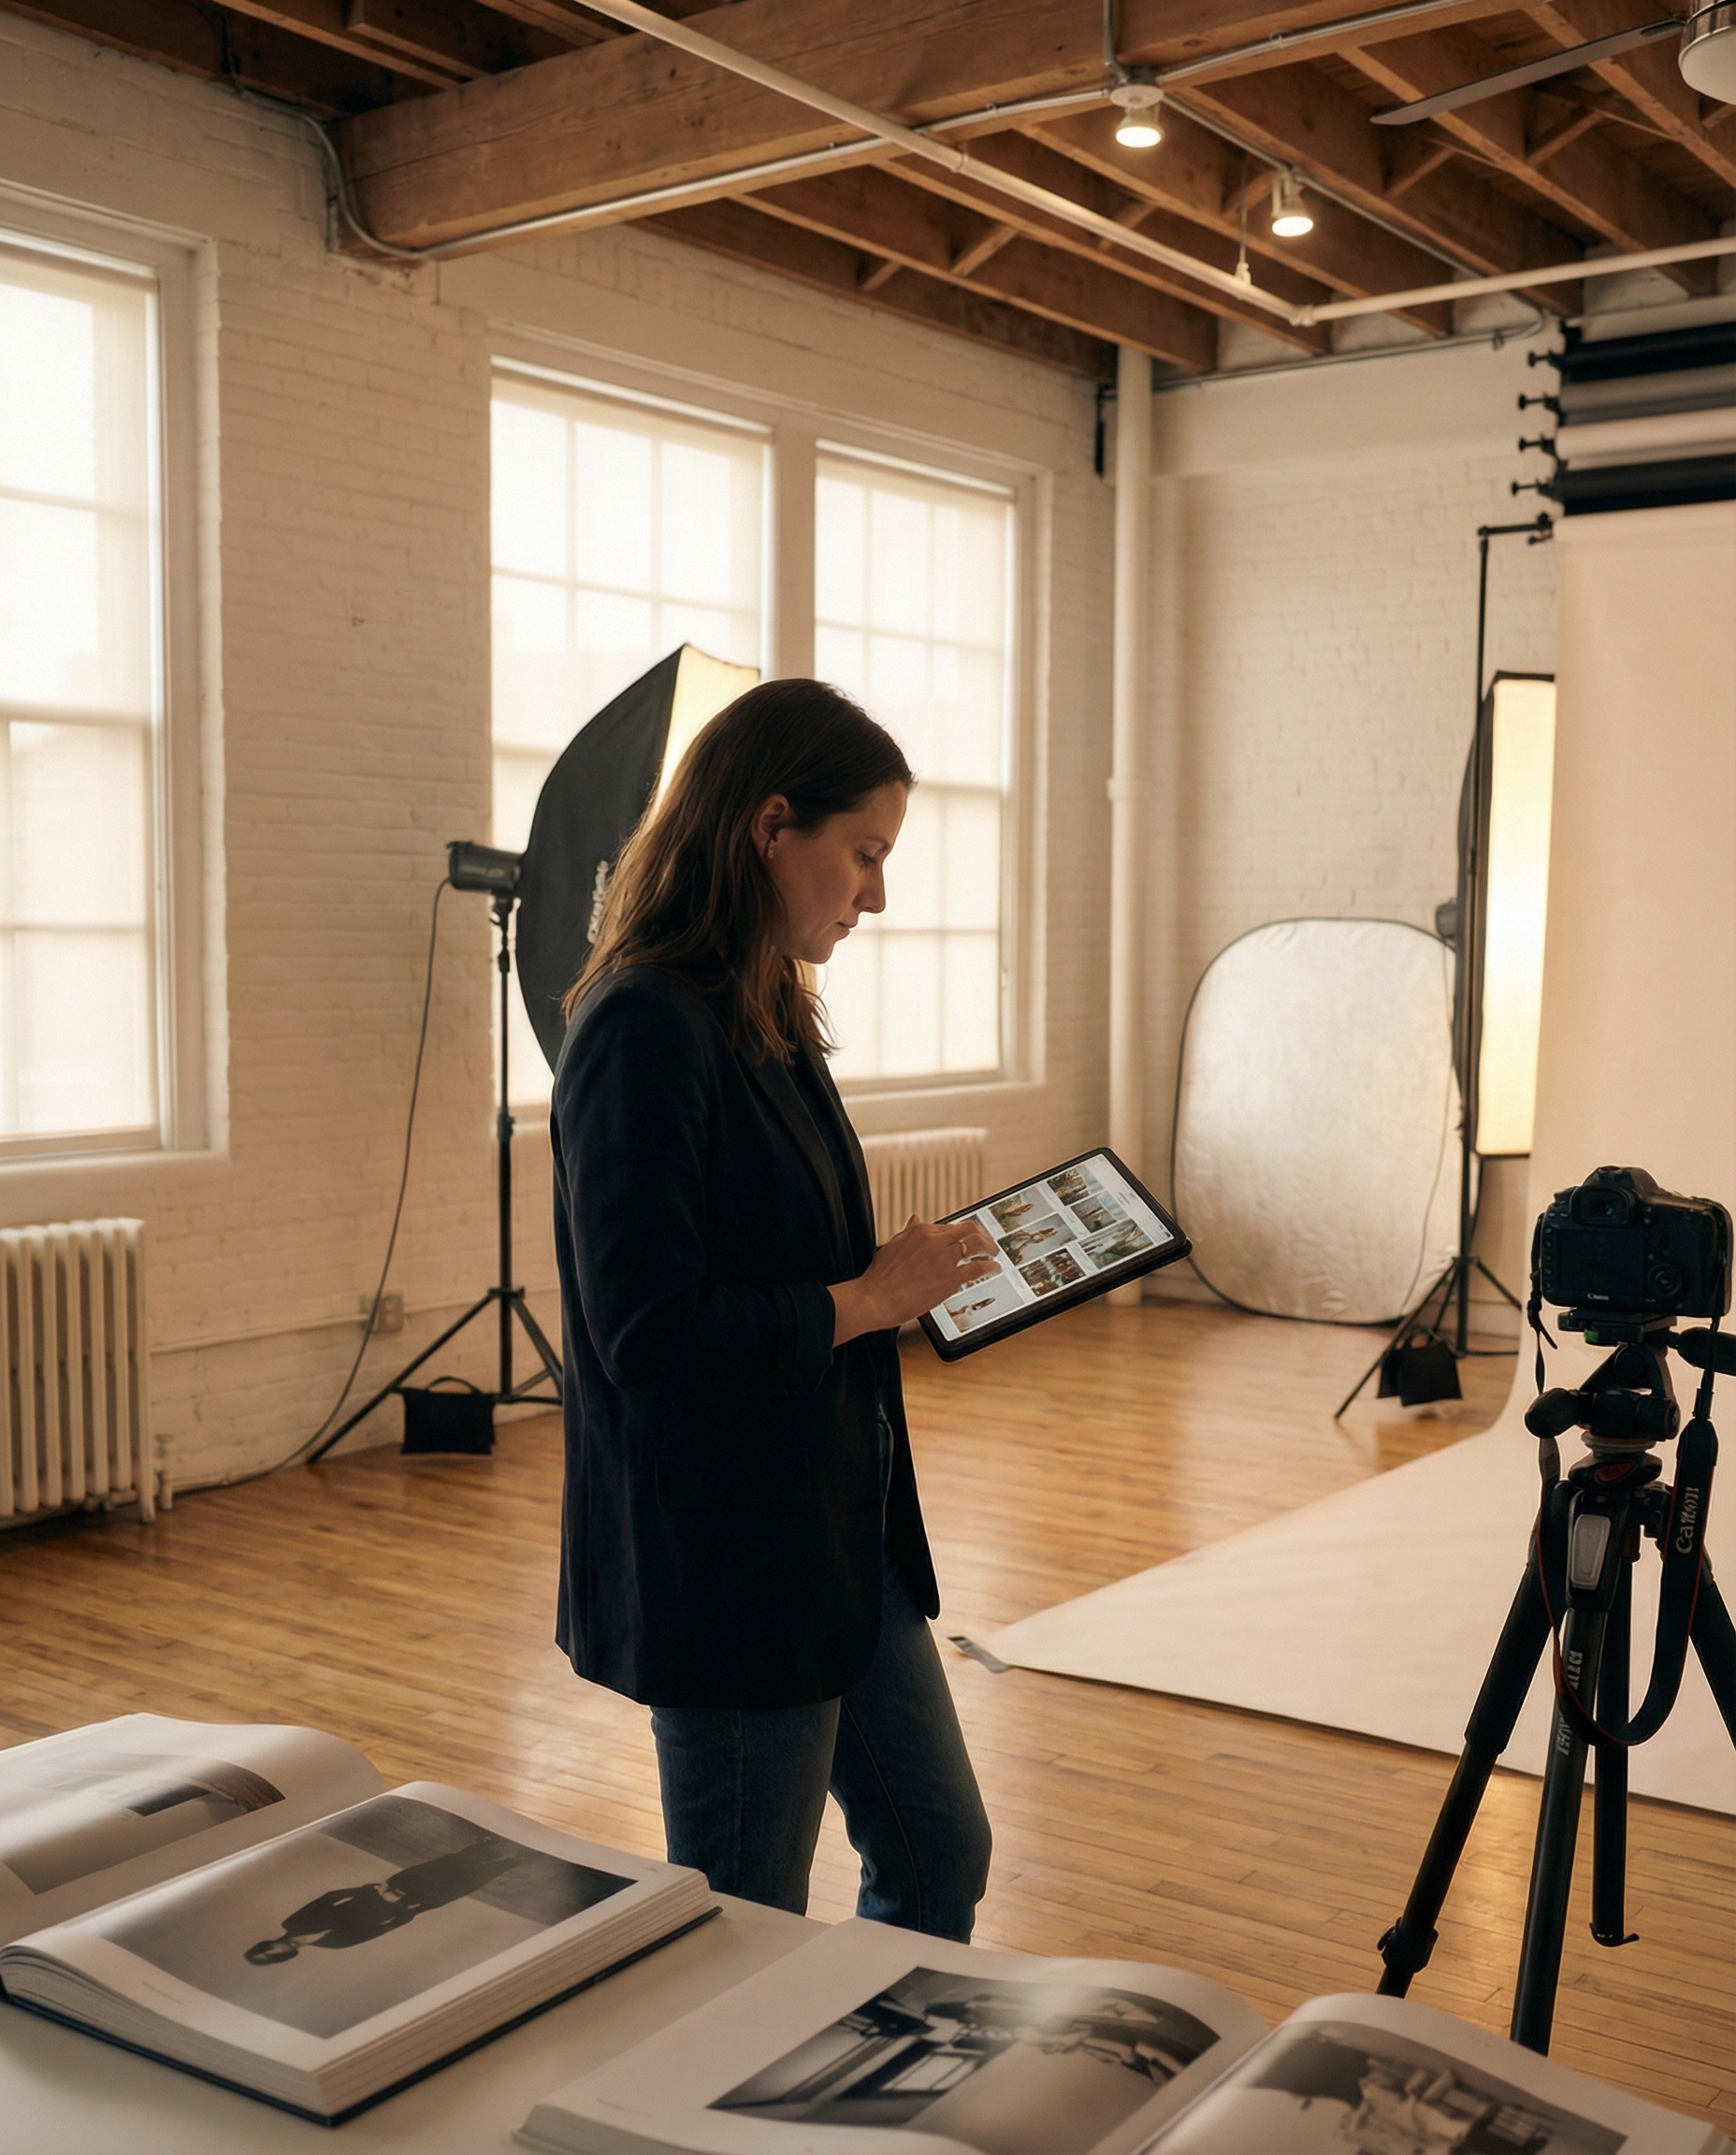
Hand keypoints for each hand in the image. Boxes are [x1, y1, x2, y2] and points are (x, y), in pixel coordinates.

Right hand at [829, 1215, 999, 1345]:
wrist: (876, 1298)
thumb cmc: (880, 1276)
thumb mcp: (893, 1245)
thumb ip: (908, 1231)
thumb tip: (915, 1218)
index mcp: (920, 1230)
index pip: (949, 1226)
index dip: (961, 1233)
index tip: (967, 1239)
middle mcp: (935, 1240)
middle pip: (968, 1229)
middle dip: (982, 1234)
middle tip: (987, 1242)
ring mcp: (944, 1258)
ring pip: (976, 1245)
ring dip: (989, 1248)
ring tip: (994, 1253)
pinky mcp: (950, 1278)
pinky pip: (978, 1268)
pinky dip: (990, 1266)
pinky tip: (994, 1269)